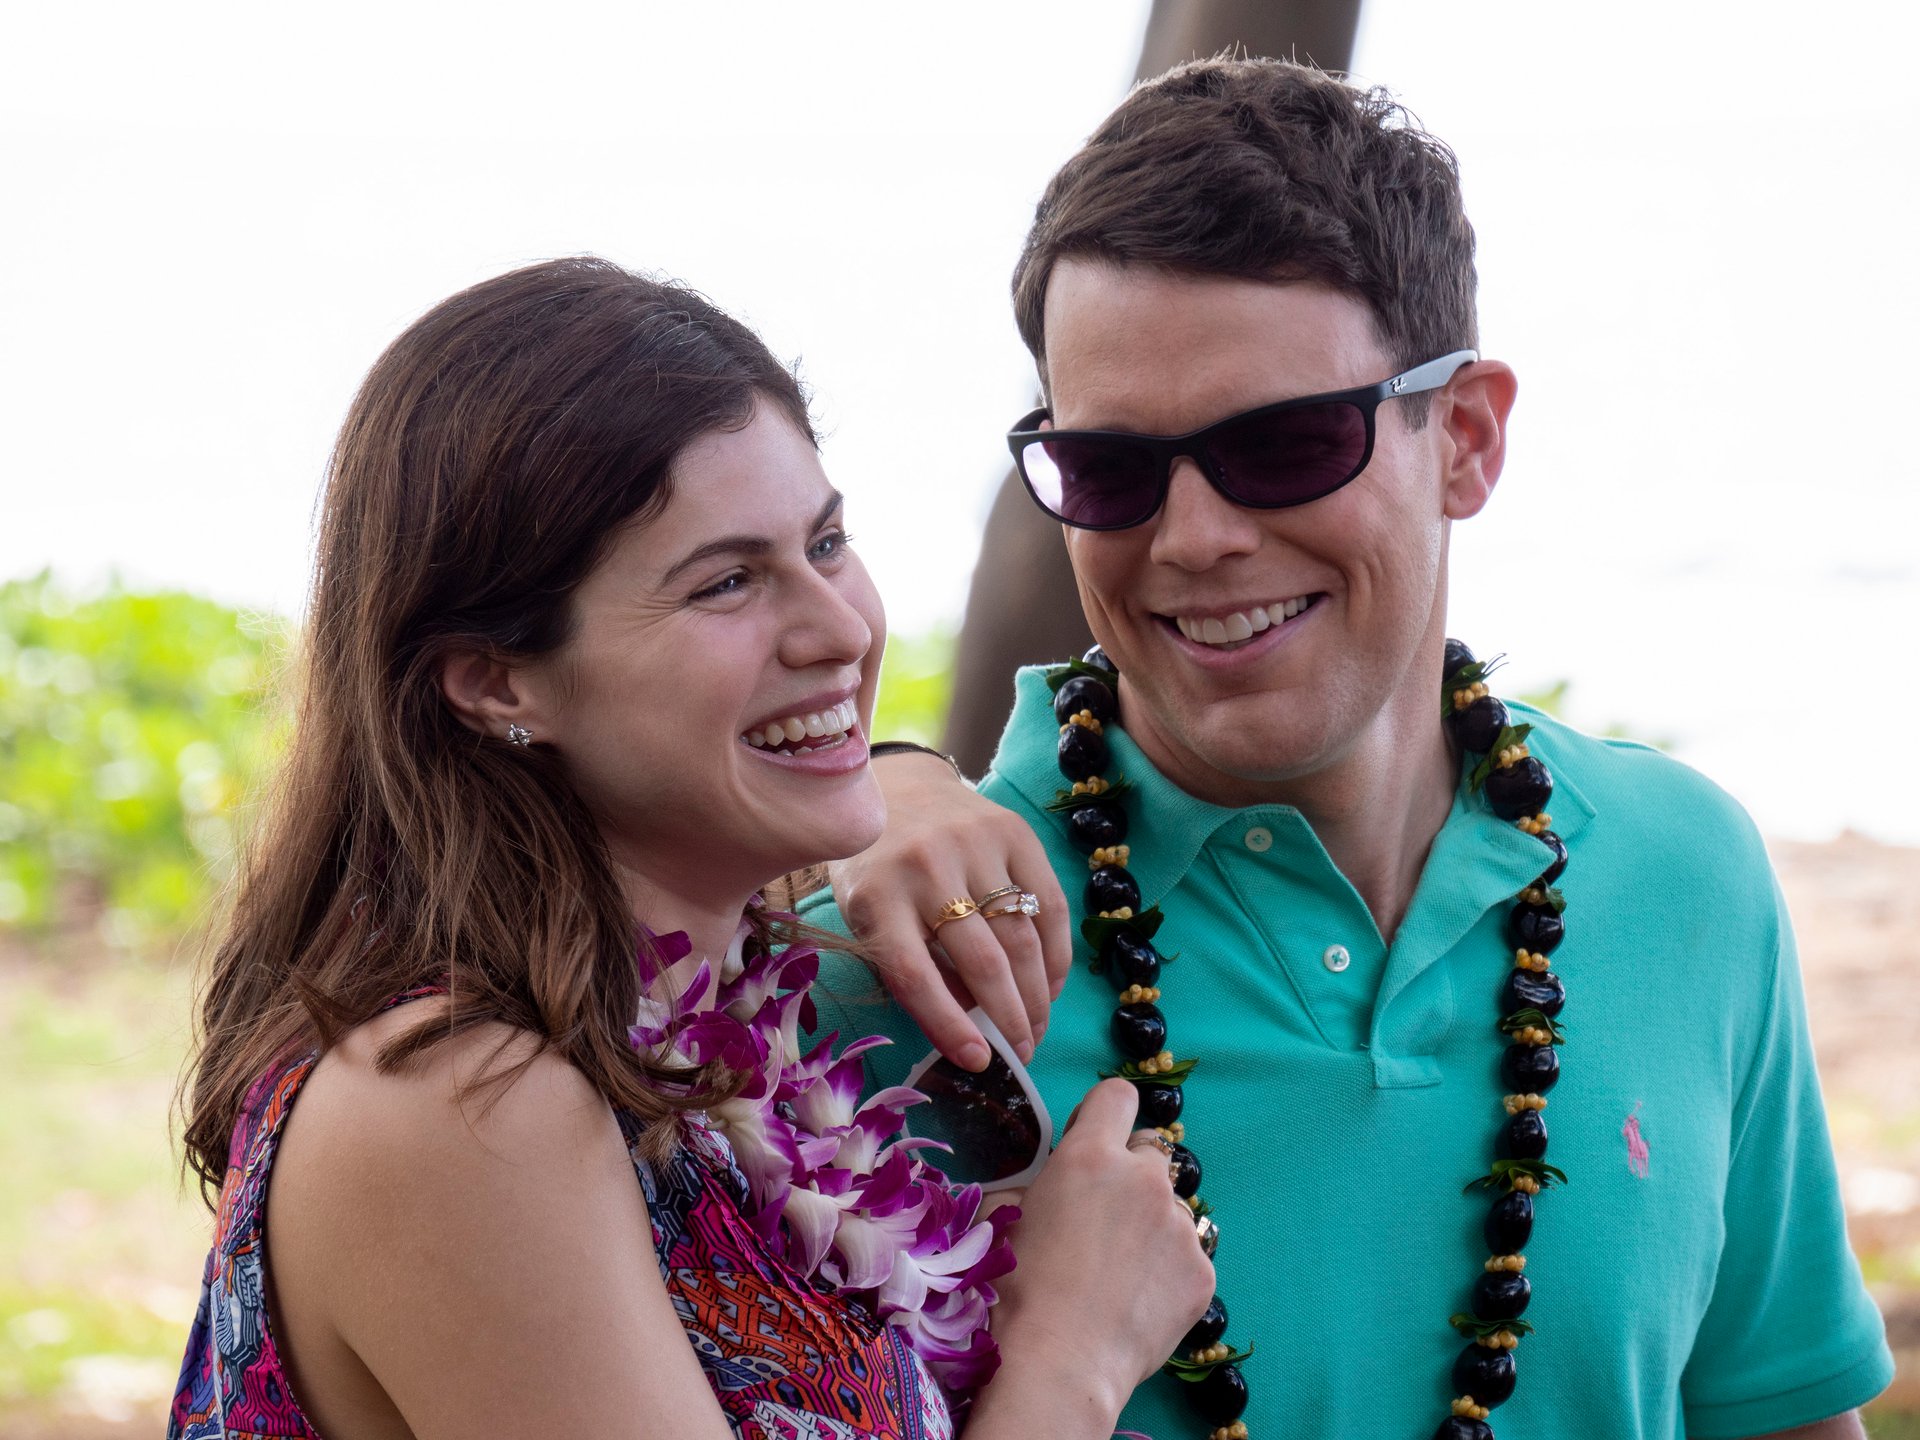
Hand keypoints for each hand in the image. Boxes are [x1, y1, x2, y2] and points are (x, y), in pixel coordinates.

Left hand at [828, 750, 1068, 1068]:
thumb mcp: (868, 918)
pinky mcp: (1015, 833)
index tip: (978, 1063)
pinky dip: (1055, 955)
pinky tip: (1050, 986)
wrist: (899, 786)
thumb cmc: (877, 867)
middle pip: (980, 962)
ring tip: (1036, 1030)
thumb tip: (970, 1027)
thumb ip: (909, 967)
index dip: (949, 1025)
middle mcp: (927, 868)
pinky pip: (1049, 906)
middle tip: (1020, 1055)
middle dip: (1007, 1021)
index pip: (915, 975)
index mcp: (877, 897)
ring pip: (1021, 940)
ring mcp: (974, 846)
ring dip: (1036, 997)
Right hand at [986, 1080, 1214, 1411]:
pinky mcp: (1202, 1271)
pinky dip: (1167, 1271)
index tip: (1092, 1140)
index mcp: (1090, 1155)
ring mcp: (1180, 1225)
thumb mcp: (1002, 1218)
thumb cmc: (1015, 1290)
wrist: (1058, 1363)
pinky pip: (1187, 1256)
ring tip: (1118, 1273)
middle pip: (1150, 1154)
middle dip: (1128, 1177)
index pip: (1117, 1096)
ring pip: (1170, 1209)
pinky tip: (1137, 1300)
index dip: (1103, 1113)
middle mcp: (1145, 1179)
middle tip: (1102, 1222)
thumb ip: (1029, 1185)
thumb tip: (1039, 1185)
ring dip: (1150, 1226)